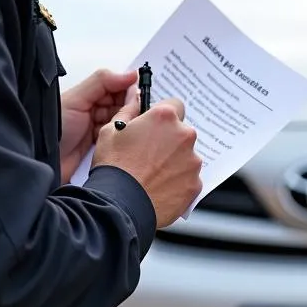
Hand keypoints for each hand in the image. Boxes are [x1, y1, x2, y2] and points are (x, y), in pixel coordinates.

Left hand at [59, 68, 137, 183]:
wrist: (40, 162)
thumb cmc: (53, 129)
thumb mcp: (76, 99)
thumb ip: (102, 82)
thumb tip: (130, 73)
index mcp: (87, 96)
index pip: (116, 87)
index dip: (129, 89)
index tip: (142, 93)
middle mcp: (92, 111)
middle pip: (121, 105)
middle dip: (132, 107)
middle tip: (140, 113)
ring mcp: (96, 131)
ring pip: (122, 123)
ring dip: (129, 124)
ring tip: (134, 127)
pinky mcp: (99, 149)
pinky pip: (118, 140)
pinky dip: (124, 138)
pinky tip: (130, 139)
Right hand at [94, 94, 202, 227]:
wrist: (119, 206)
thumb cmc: (113, 167)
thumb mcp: (110, 131)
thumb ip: (129, 111)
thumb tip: (136, 99)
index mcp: (164, 118)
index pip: (174, 105)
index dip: (163, 117)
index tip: (155, 126)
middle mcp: (184, 136)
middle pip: (181, 132)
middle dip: (169, 140)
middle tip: (149, 154)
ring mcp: (192, 161)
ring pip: (186, 156)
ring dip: (175, 161)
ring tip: (152, 175)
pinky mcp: (195, 184)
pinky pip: (189, 178)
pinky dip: (178, 182)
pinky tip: (160, 188)